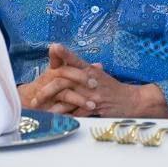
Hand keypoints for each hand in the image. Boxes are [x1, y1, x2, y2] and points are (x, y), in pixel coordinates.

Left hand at [27, 43, 167, 117]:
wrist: (133, 101)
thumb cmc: (113, 88)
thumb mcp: (98, 75)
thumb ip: (82, 69)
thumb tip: (66, 61)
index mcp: (89, 71)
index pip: (74, 60)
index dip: (64, 53)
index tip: (53, 46)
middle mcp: (89, 81)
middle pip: (64, 81)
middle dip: (47, 90)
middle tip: (34, 98)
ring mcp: (92, 95)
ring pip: (68, 98)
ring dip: (53, 106)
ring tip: (40, 110)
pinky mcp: (95, 108)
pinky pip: (77, 113)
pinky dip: (65, 116)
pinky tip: (55, 120)